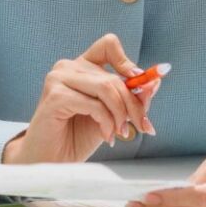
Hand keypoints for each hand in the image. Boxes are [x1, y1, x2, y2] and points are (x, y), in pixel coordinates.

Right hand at [3, 34, 158, 163]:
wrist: (50, 161)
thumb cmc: (77, 137)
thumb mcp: (111, 115)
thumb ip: (130, 98)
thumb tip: (155, 83)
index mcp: (81, 67)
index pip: (108, 45)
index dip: (128, 62)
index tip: (140, 83)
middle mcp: (68, 67)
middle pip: (114, 76)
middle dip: (134, 104)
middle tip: (143, 127)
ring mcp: (58, 79)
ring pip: (106, 87)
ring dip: (121, 114)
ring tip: (121, 133)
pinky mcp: (55, 96)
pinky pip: (94, 105)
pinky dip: (107, 122)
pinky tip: (106, 136)